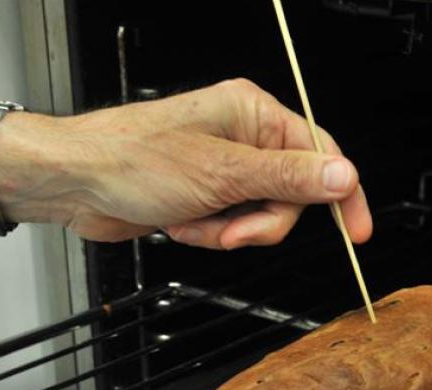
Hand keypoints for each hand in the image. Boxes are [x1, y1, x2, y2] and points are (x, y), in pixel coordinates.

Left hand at [0, 78, 370, 249]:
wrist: (74, 182)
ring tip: (197, 223)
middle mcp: (245, 136)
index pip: (321, 154)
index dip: (342, 195)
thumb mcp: (224, 174)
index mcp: (255, 114)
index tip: (357, 231)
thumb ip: (290, 178)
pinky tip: (183, 224)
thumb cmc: (132, 160)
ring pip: (264, 214)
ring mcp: (226, 165)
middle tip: (234, 230)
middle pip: (292, 193)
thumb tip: (344, 176)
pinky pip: (236, 223)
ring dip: (232, 230)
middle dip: (263, 222)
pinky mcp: (209, 191)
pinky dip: (213, 233)